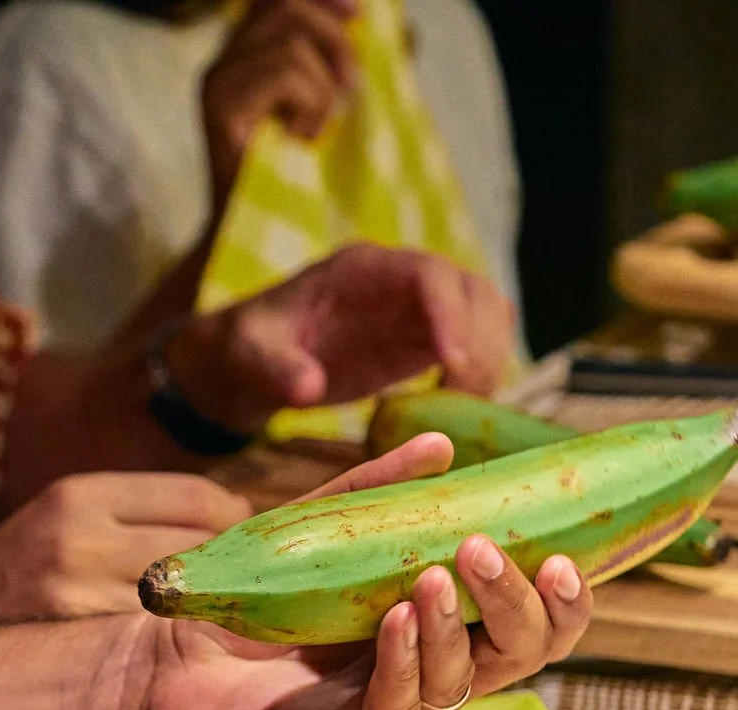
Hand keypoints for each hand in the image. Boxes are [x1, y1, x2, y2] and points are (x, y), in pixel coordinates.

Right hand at [0, 473, 251, 625]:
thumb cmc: (14, 582)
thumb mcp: (61, 522)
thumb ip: (138, 517)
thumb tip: (238, 515)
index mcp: (80, 497)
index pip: (204, 499)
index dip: (233, 522)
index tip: (240, 540)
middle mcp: (81, 541)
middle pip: (208, 549)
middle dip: (231, 570)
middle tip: (235, 588)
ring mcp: (81, 600)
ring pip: (196, 600)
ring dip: (213, 612)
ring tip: (207, 622)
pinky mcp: (82, 650)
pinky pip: (165, 642)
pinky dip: (182, 645)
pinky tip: (175, 652)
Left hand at [129, 434, 591, 709]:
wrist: (166, 655)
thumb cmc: (250, 601)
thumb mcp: (316, 533)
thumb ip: (375, 493)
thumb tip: (441, 446)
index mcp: (444, 628)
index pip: (532, 621)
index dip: (565, 597)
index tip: (568, 552)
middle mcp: (434, 677)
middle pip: (520, 655)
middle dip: (521, 605)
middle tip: (489, 552)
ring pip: (462, 682)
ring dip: (455, 625)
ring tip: (433, 575)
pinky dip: (402, 666)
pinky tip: (395, 624)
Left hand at [169, 244, 514, 433]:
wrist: (252, 363)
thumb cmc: (248, 348)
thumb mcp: (248, 355)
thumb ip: (275, 367)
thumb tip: (308, 387)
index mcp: (362, 270)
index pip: (428, 274)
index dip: (452, 314)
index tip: (453, 364)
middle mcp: (401, 281)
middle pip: (472, 291)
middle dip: (481, 342)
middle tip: (463, 399)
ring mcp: (420, 311)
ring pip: (486, 317)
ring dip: (489, 361)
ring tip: (463, 409)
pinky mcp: (426, 342)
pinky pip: (476, 347)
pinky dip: (480, 376)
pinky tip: (457, 411)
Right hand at [202, 0, 358, 196]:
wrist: (255, 236)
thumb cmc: (291, 178)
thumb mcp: (315, 107)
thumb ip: (322, 63)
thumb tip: (355, 19)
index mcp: (240, 57)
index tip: (359, 15)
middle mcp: (221, 62)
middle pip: (285, 5)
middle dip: (333, 38)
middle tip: (352, 85)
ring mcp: (216, 82)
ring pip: (291, 44)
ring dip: (322, 89)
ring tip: (313, 129)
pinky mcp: (220, 107)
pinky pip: (285, 73)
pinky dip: (309, 105)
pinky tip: (299, 138)